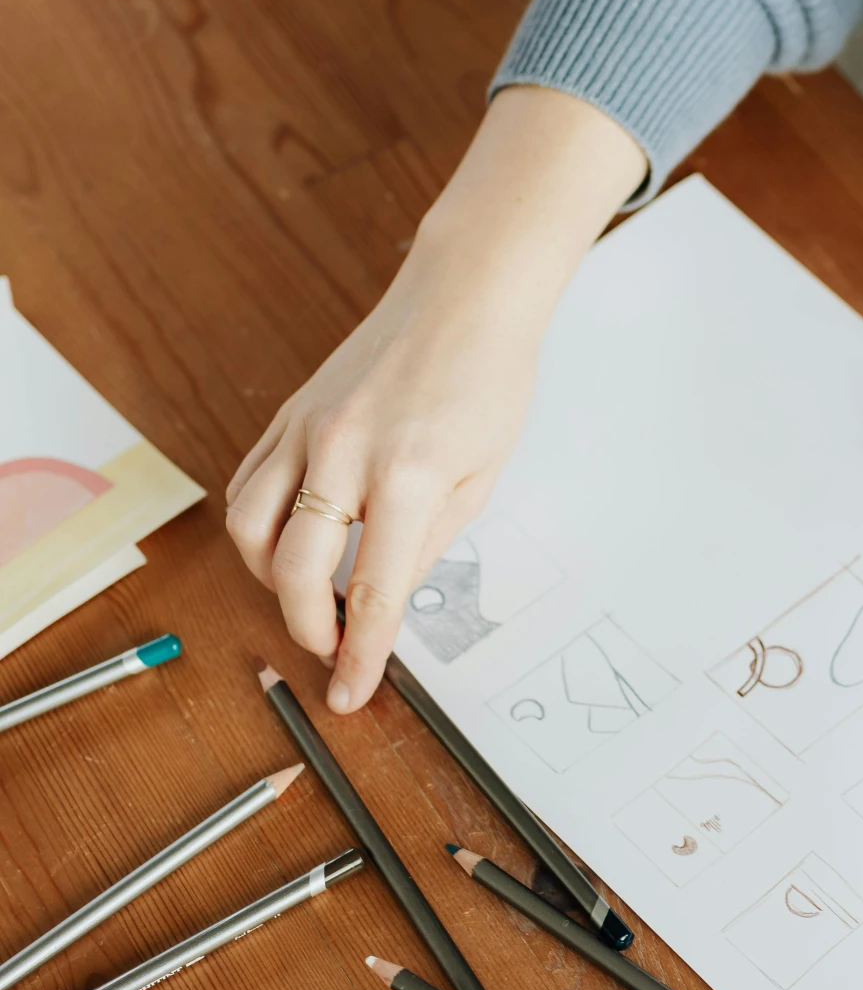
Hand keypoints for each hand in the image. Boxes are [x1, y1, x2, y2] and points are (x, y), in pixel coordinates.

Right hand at [225, 87, 644, 710]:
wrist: (463, 295)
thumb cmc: (487, 379)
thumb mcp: (482, 477)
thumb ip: (429, 542)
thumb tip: (385, 596)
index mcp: (410, 475)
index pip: (373, 590)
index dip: (360, 655)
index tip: (350, 694)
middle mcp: (346, 452)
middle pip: (295, 570)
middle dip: (308, 628)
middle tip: (333, 651)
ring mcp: (307, 430)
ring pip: (249, 530)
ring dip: (272, 581)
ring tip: (311, 599)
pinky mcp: (288, 415)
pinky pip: (249, 487)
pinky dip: (259, 530)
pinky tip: (289, 546)